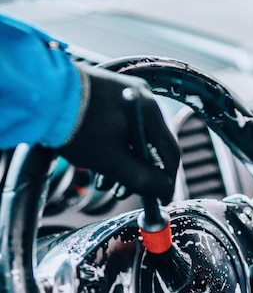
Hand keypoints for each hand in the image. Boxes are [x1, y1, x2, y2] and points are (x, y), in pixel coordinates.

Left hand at [60, 64, 179, 203]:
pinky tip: (97, 164)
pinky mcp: (107, 93)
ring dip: (123, 164)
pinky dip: (114, 148)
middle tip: (123, 193)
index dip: (166, 181)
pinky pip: (120, 127)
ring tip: (104, 183)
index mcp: (149, 111)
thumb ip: (144, 180)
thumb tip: (164, 190)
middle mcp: (142, 97)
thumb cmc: (77, 128)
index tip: (160, 200)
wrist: (40, 95)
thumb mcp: (113, 163)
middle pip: (151, 146)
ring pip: (134, 138)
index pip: (170, 154)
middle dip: (139, 174)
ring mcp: (124, 92)